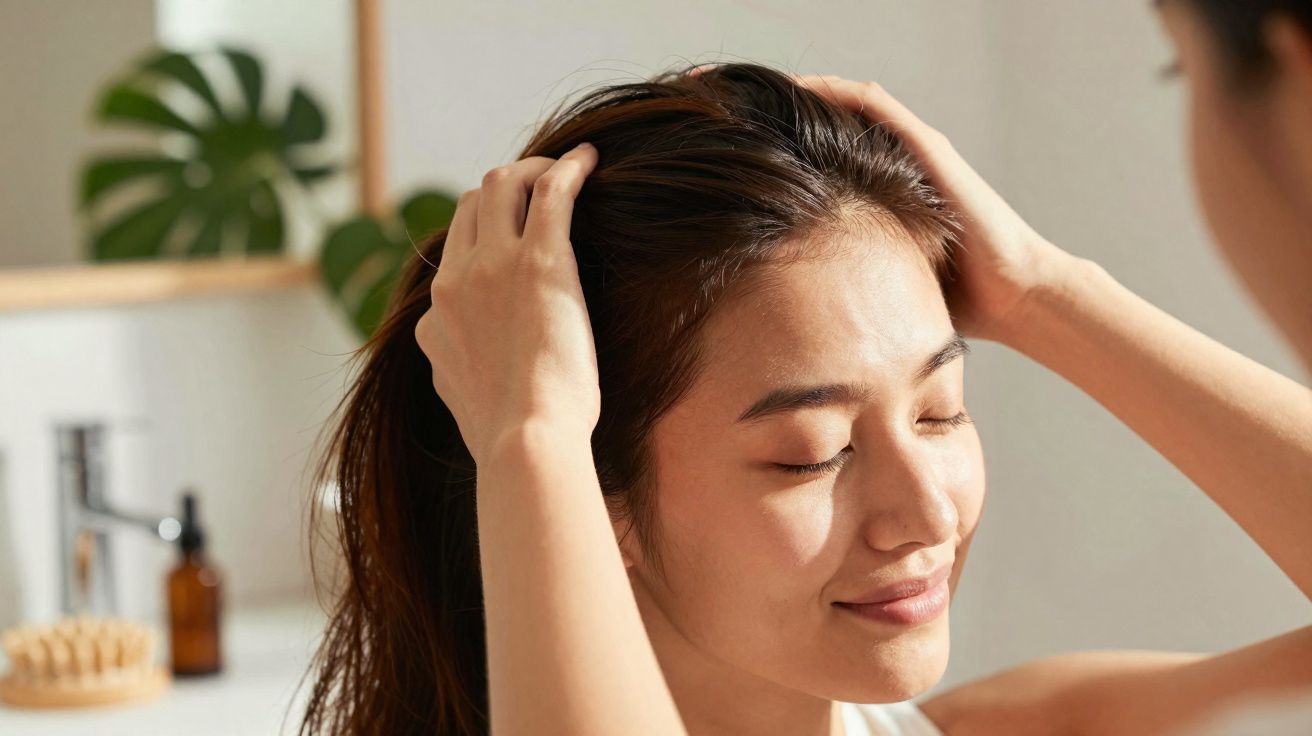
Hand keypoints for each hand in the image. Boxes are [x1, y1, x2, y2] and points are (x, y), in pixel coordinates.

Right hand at [414, 142, 601, 464]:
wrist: (525, 441)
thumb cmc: (512, 437)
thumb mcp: (467, 402)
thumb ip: (462, 369)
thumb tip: (473, 365)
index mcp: (433, 319)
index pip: (453, 254)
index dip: (485, 236)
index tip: (518, 236)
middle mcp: (453, 282)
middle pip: (471, 205)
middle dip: (505, 189)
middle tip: (542, 190)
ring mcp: (492, 267)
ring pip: (502, 184)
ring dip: (532, 169)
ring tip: (565, 168)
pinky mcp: (538, 260)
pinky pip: (551, 192)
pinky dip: (569, 168)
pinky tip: (590, 160)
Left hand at [691, 65, 1071, 342]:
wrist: (1009, 298)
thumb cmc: (941, 304)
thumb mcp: (860, 294)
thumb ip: (819, 291)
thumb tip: (756, 323)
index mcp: (855, 198)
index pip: (788, 159)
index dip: (741, 148)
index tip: (689, 146)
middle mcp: (875, 166)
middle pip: (799, 124)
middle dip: (745, 108)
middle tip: (689, 99)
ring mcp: (901, 151)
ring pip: (830, 105)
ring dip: (779, 90)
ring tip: (723, 82)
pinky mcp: (925, 148)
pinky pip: (871, 107)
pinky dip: (831, 95)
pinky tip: (793, 88)